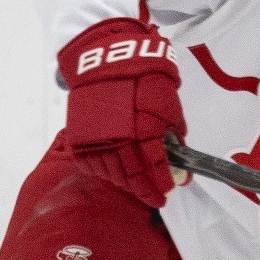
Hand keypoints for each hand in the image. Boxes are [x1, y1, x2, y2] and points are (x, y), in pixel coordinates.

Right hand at [58, 17, 185, 206]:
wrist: (106, 61)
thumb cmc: (144, 80)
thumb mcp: (168, 105)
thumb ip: (173, 133)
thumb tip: (179, 155)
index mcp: (143, 132)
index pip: (154, 168)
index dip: (163, 183)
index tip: (169, 190)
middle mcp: (118, 140)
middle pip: (132, 177)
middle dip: (146, 191)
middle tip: (156, 198)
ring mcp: (96, 140)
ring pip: (111, 175)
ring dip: (127, 185)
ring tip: (138, 187)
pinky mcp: (79, 137)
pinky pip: (91, 165)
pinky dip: (104, 174)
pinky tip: (115, 175)